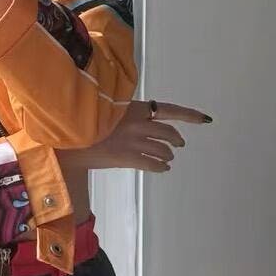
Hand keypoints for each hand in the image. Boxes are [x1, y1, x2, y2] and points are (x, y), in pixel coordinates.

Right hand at [56, 100, 212, 171]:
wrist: (69, 139)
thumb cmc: (86, 123)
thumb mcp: (109, 110)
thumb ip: (128, 115)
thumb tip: (144, 121)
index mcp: (134, 108)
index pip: (169, 109)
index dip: (190, 115)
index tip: (206, 120)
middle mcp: (138, 123)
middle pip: (169, 133)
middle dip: (176, 140)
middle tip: (178, 144)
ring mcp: (134, 141)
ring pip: (163, 150)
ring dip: (167, 154)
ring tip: (166, 157)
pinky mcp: (127, 157)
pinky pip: (153, 164)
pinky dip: (161, 167)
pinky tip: (162, 168)